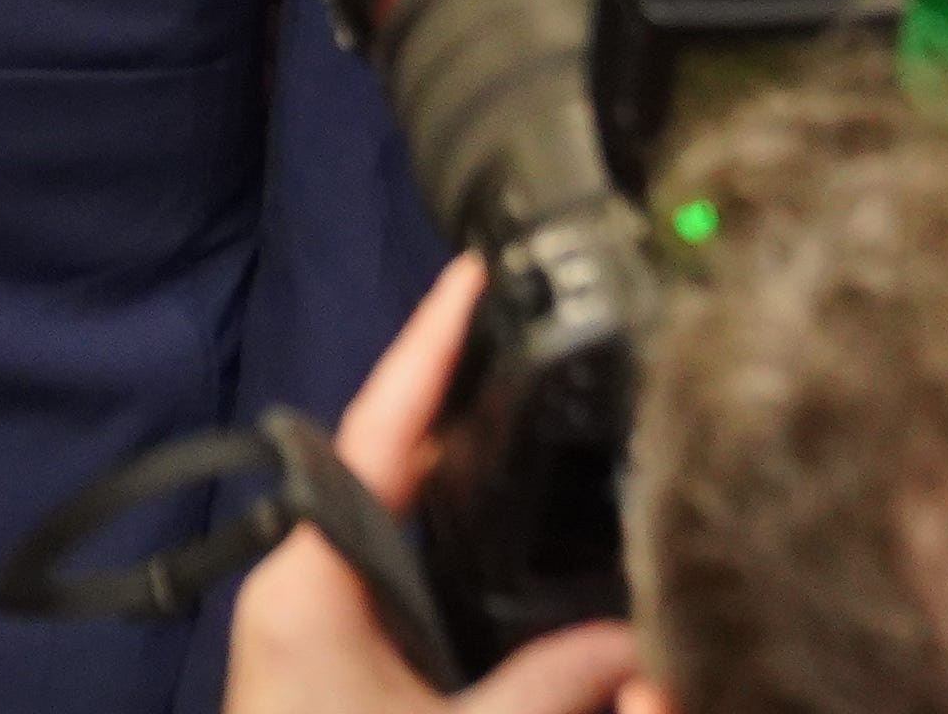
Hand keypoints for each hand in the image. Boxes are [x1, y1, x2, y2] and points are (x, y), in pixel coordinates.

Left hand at [227, 256, 646, 713]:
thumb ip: (550, 689)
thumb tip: (643, 642)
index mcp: (310, 586)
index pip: (368, 434)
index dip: (425, 351)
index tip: (471, 275)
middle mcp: (305, 589)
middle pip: (388, 469)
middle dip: (461, 410)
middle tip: (532, 338)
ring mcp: (320, 629)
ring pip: (403, 529)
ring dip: (468, 489)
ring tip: (540, 415)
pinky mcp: (344, 667)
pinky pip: (410, 584)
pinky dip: (466, 558)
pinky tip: (524, 544)